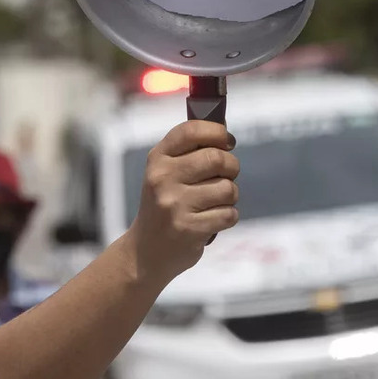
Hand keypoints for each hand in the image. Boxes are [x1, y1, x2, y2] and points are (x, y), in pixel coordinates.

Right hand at [128, 121, 239, 283]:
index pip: (191, 130)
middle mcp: (162, 179)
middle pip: (217, 158)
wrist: (146, 251)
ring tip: (214, 203)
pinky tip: (212, 220)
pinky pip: (229, 214)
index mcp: (157, 159)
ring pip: (228, 188)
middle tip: (226, 176)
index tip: (227, 141)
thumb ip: (191, 150)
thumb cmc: (166, 204)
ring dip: (230, 196)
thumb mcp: (166, 173)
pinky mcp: (189, 229)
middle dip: (231, 167)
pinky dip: (228, 217)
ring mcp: (174, 204)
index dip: (217, 131)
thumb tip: (223, 126)